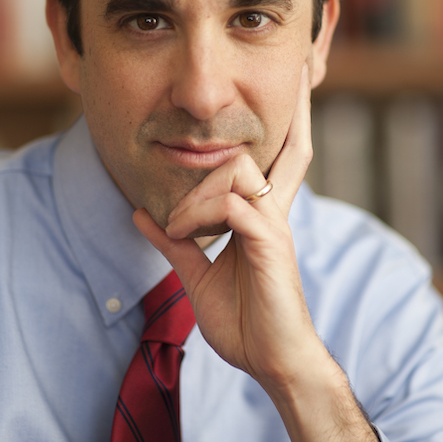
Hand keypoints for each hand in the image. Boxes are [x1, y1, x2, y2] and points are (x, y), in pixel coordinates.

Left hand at [133, 64, 322, 385]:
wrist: (273, 361)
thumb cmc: (245, 321)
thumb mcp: (198, 276)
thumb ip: (175, 242)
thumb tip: (142, 214)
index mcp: (262, 215)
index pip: (286, 158)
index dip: (296, 122)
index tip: (300, 86)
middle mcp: (274, 211)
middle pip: (286, 147)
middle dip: (295, 114)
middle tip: (298, 80)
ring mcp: (274, 225)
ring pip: (237, 169)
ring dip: (196, 190)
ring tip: (179, 225)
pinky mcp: (270, 243)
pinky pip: (231, 205)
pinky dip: (198, 213)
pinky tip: (183, 234)